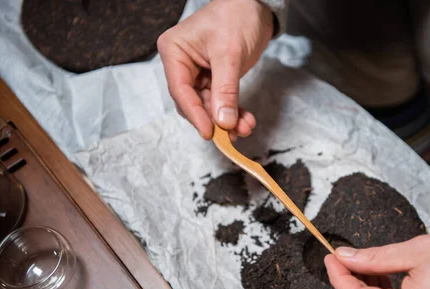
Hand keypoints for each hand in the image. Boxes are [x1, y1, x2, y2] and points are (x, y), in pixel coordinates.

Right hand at [157, 0, 273, 139]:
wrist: (255, 5)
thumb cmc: (236, 17)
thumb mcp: (229, 54)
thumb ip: (225, 90)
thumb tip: (223, 122)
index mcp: (174, 52)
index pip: (180, 91)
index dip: (195, 115)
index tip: (209, 133)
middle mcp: (182, 64)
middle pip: (193, 102)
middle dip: (214, 120)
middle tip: (231, 135)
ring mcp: (198, 73)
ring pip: (209, 106)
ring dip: (227, 119)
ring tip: (245, 128)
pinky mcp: (214, 78)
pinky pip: (221, 101)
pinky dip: (233, 112)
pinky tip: (246, 120)